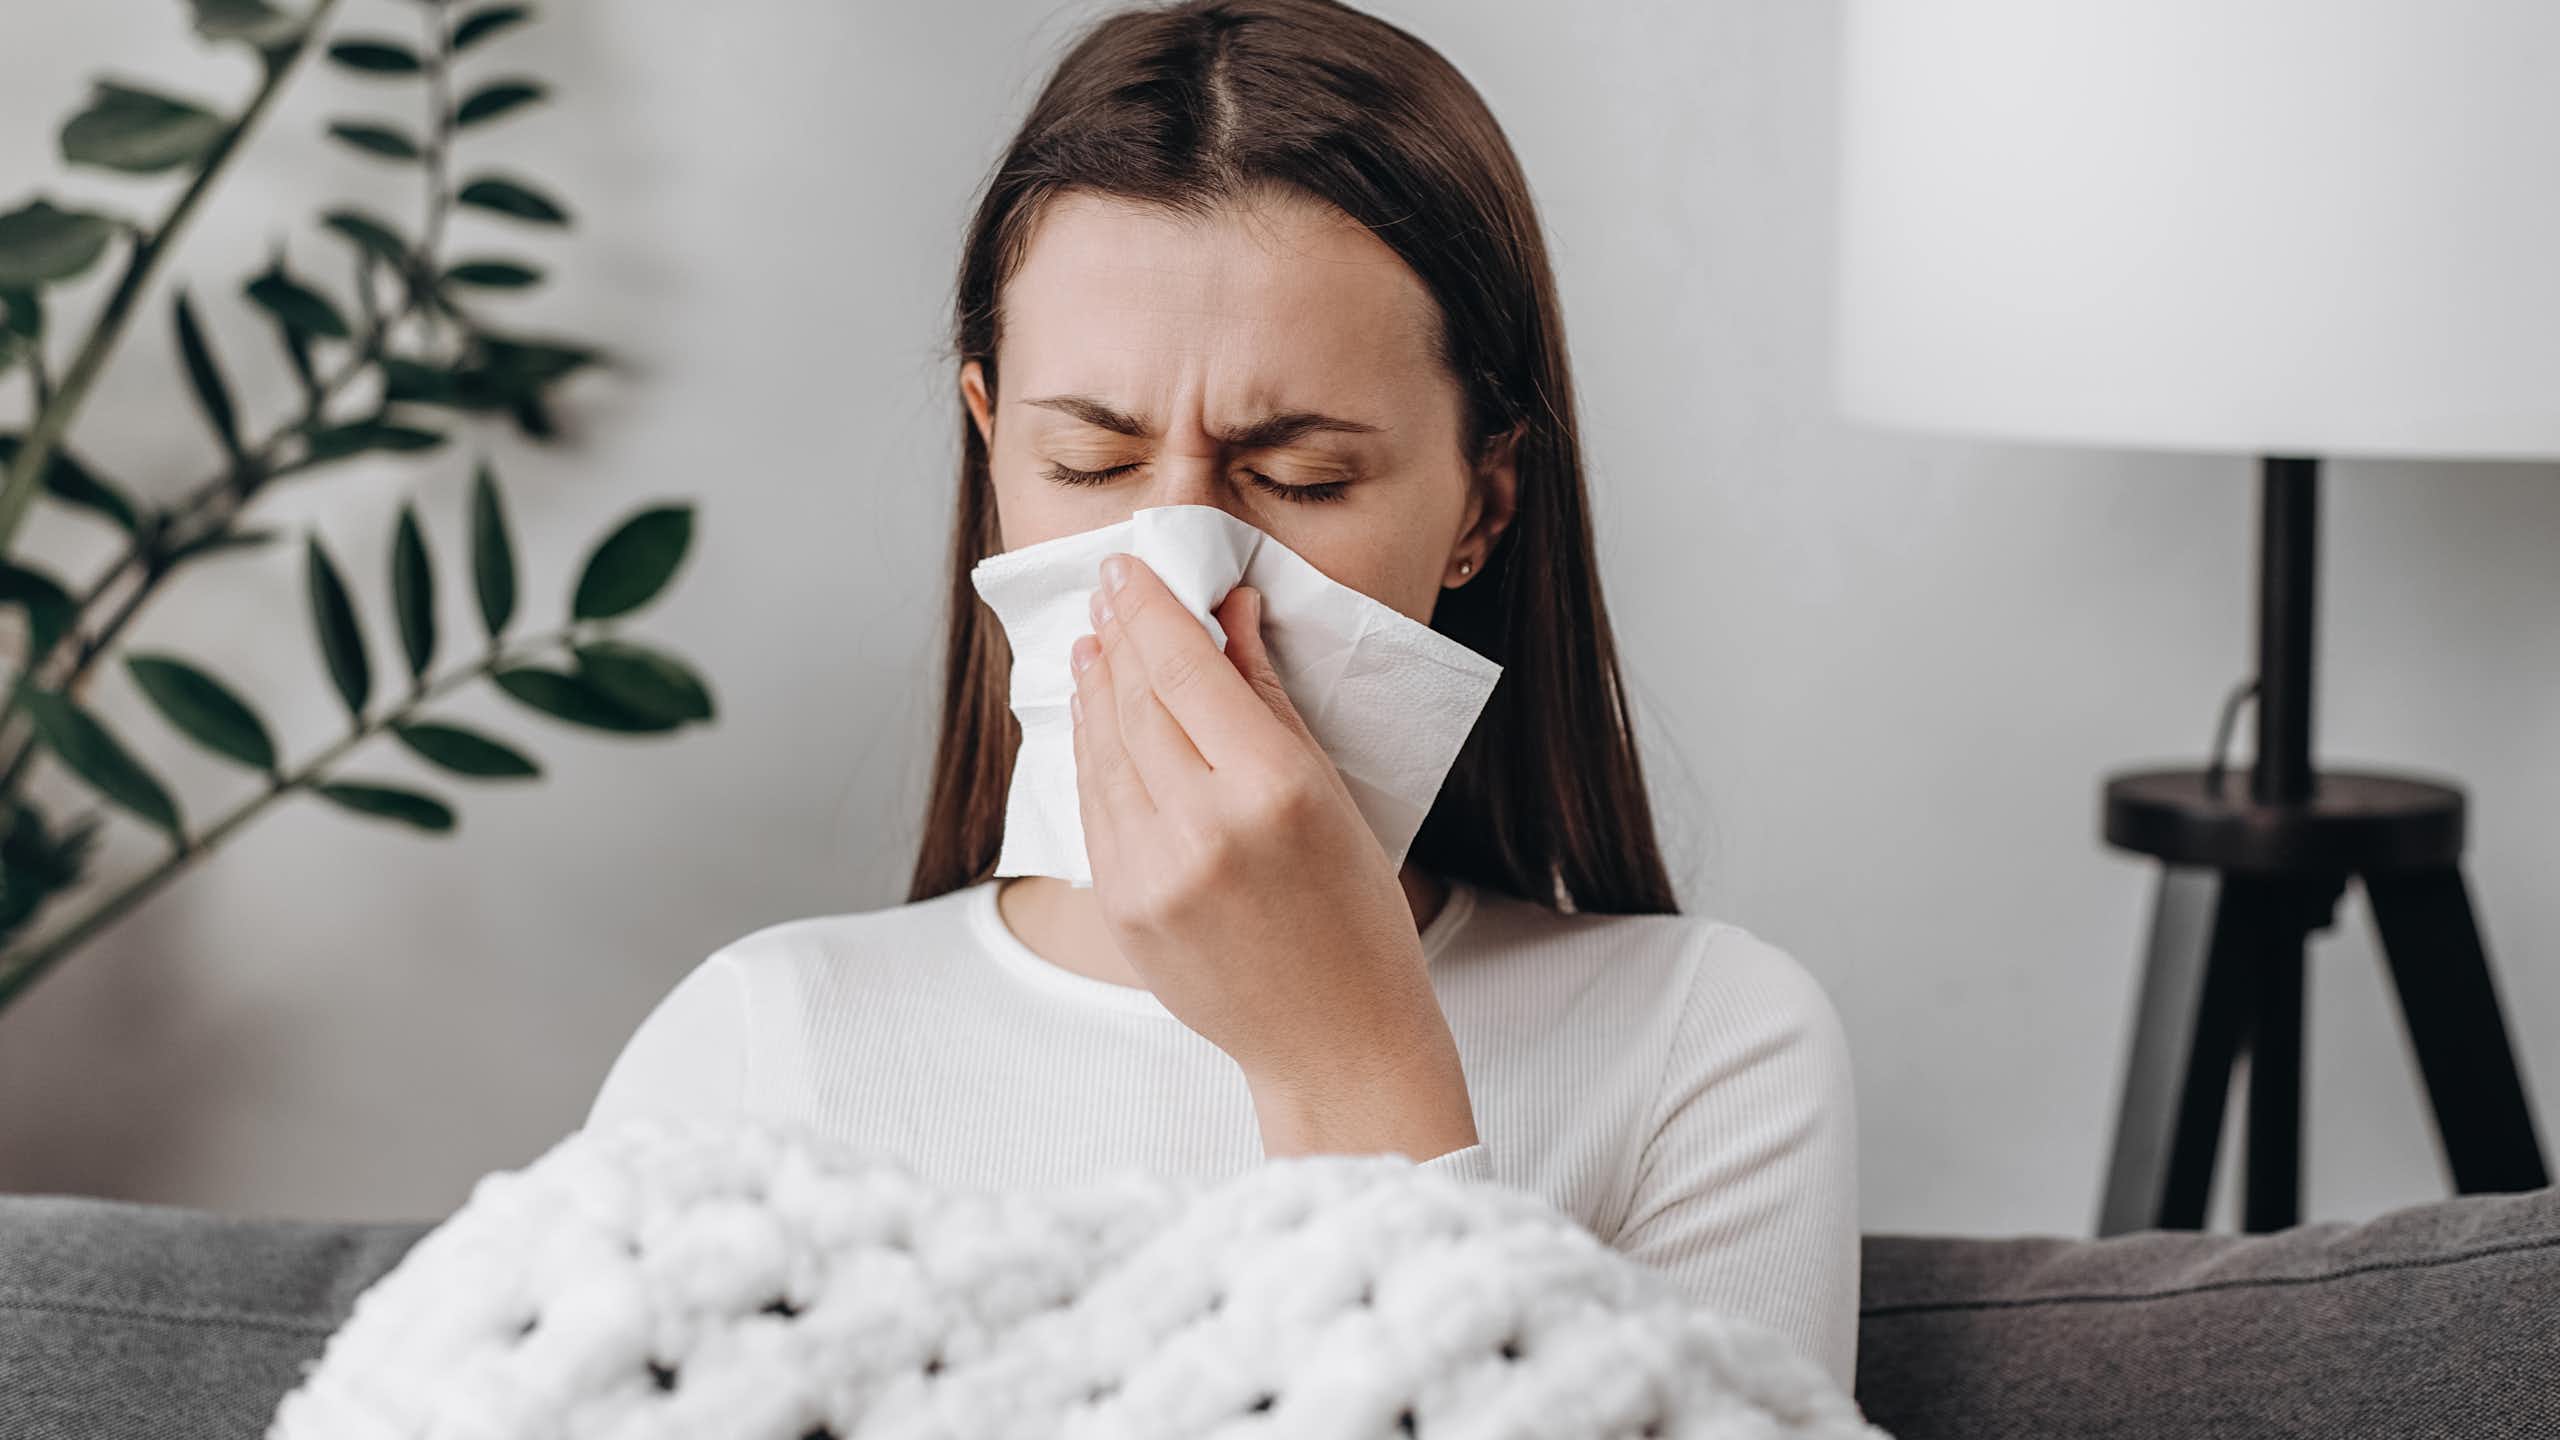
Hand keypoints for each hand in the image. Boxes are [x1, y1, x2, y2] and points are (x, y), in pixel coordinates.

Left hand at [1069, 552, 1472, 1143]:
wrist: (1334, 1038)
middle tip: (1110, 590)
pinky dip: (1090, 753)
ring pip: (1104, 752)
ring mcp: (1153, 874)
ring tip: (1094, 643)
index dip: (1151, 611)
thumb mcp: (1333, 794)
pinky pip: (1095, 807)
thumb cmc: (1355, 914)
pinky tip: (1096, 718)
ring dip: (1095, 689)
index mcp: (1274, 791)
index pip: (1188, 671)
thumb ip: (1269, 699)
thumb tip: (1229, 611)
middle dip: (1120, 638)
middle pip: (1139, 704)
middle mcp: (1205, 828)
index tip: (1129, 568)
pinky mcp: (1122, 908)